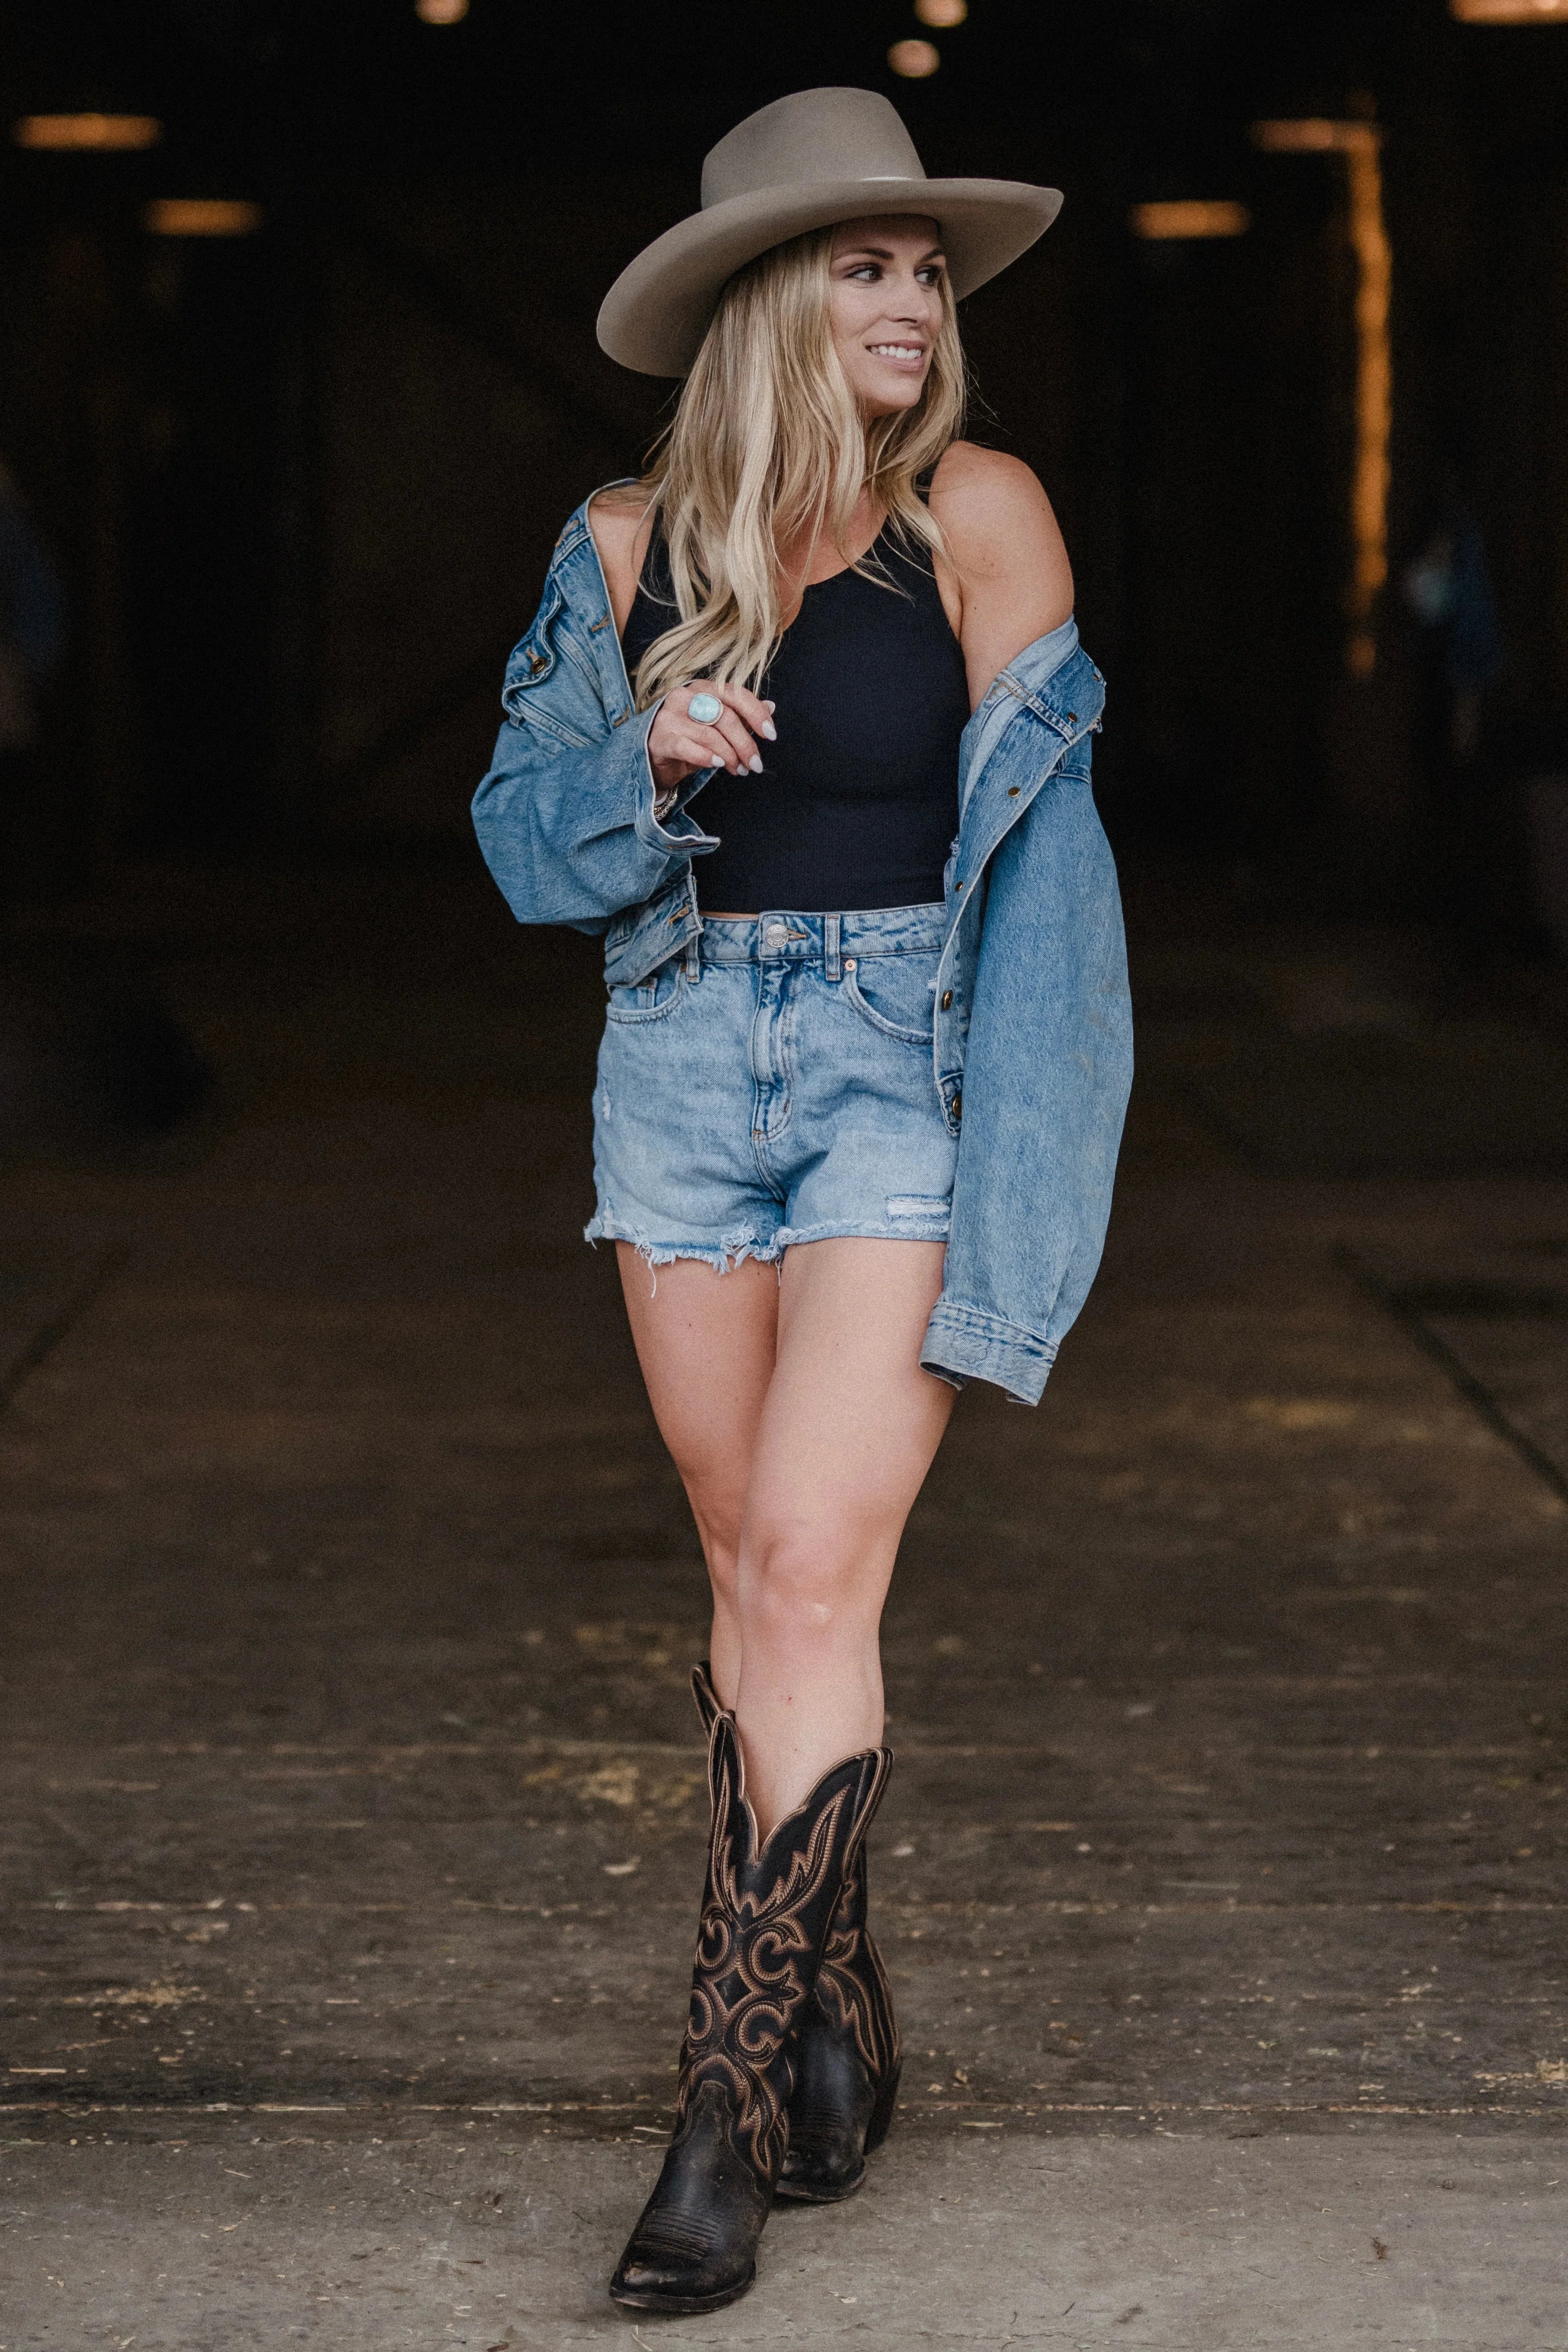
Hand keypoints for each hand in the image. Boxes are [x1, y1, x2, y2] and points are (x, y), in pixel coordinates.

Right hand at [648, 681, 776, 795]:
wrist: (653, 756)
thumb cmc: (689, 738)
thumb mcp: (717, 726)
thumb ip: (741, 716)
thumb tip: (771, 706)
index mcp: (703, 688)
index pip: (735, 694)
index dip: (756, 714)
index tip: (771, 735)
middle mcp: (685, 696)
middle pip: (725, 717)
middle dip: (745, 744)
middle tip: (754, 764)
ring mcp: (670, 716)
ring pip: (710, 735)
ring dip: (730, 756)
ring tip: (738, 770)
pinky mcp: (660, 738)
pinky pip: (687, 747)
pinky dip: (706, 757)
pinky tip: (717, 765)